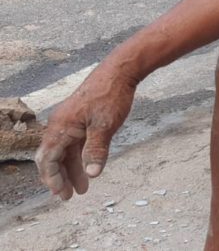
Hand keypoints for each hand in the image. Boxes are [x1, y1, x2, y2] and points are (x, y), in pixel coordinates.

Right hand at [34, 66, 136, 199]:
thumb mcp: (105, 127)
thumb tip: (91, 174)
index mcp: (60, 126)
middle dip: (60, 178)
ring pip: (65, 150)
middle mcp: (59, 124)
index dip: (53, 178)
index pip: (48, 159)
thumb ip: (96, 150)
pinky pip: (74, 142)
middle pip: (53, 157)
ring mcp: (69, 120)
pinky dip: (79, 156)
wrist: (120, 71)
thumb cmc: (110, 96)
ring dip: (71, 169)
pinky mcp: (79, 117)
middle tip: (68, 196)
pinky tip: (88, 166)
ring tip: (82, 187)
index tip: (62, 194)